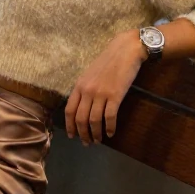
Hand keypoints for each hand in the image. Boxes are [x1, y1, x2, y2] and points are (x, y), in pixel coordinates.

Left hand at [64, 30, 146, 145]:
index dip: (70, 125)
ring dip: (96, 134)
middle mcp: (87, 91)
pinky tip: (111, 133)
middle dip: (82, 134)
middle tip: (87, 143)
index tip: (72, 136)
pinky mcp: (115, 96)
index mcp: (79, 85)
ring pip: (94, 121)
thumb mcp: (90, 74)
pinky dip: (110, 128)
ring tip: (98, 140)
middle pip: (81, 119)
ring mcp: (101, 93)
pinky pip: (110, 117)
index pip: (69, 110)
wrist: (125, 51)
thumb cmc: (108, 61)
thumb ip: (84, 89)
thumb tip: (82, 106)